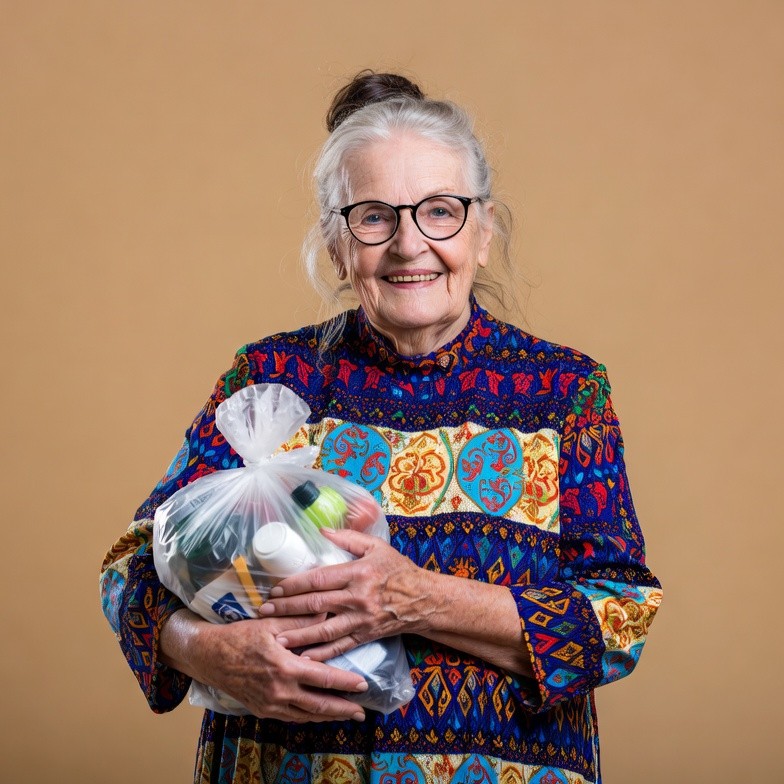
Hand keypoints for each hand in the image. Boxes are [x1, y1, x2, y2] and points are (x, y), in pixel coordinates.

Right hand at [184, 612, 367, 722]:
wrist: (210, 657)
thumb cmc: (241, 636)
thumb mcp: (271, 623)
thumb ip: (300, 619)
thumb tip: (327, 611)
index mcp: (285, 668)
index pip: (323, 679)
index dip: (345, 684)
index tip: (363, 685)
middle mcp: (279, 691)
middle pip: (318, 705)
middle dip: (343, 710)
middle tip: (362, 712)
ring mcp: (270, 704)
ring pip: (306, 715)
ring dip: (328, 716)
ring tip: (347, 716)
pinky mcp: (263, 710)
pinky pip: (291, 717)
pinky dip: (308, 717)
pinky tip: (319, 714)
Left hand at [258, 528, 431, 660]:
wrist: (424, 599)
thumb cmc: (399, 570)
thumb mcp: (377, 547)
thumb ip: (349, 538)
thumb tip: (322, 531)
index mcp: (357, 573)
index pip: (318, 579)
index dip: (294, 585)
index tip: (275, 589)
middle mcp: (356, 597)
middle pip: (315, 604)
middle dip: (287, 609)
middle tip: (264, 612)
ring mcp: (360, 619)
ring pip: (324, 629)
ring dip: (298, 634)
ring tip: (277, 638)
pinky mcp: (365, 635)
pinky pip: (339, 647)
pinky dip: (321, 654)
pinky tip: (304, 658)